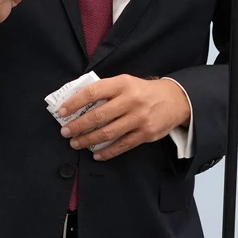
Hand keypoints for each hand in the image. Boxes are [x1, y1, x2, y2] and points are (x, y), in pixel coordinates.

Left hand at [58, 75, 190, 161]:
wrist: (176, 99)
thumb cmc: (141, 91)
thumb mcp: (124, 83)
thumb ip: (104, 90)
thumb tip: (75, 103)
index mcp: (122, 84)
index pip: (92, 92)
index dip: (74, 103)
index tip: (61, 112)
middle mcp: (131, 100)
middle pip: (98, 115)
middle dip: (78, 126)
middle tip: (65, 132)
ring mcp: (139, 118)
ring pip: (108, 133)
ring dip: (88, 140)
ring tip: (75, 143)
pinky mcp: (146, 134)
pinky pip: (122, 145)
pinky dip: (107, 151)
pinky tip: (96, 154)